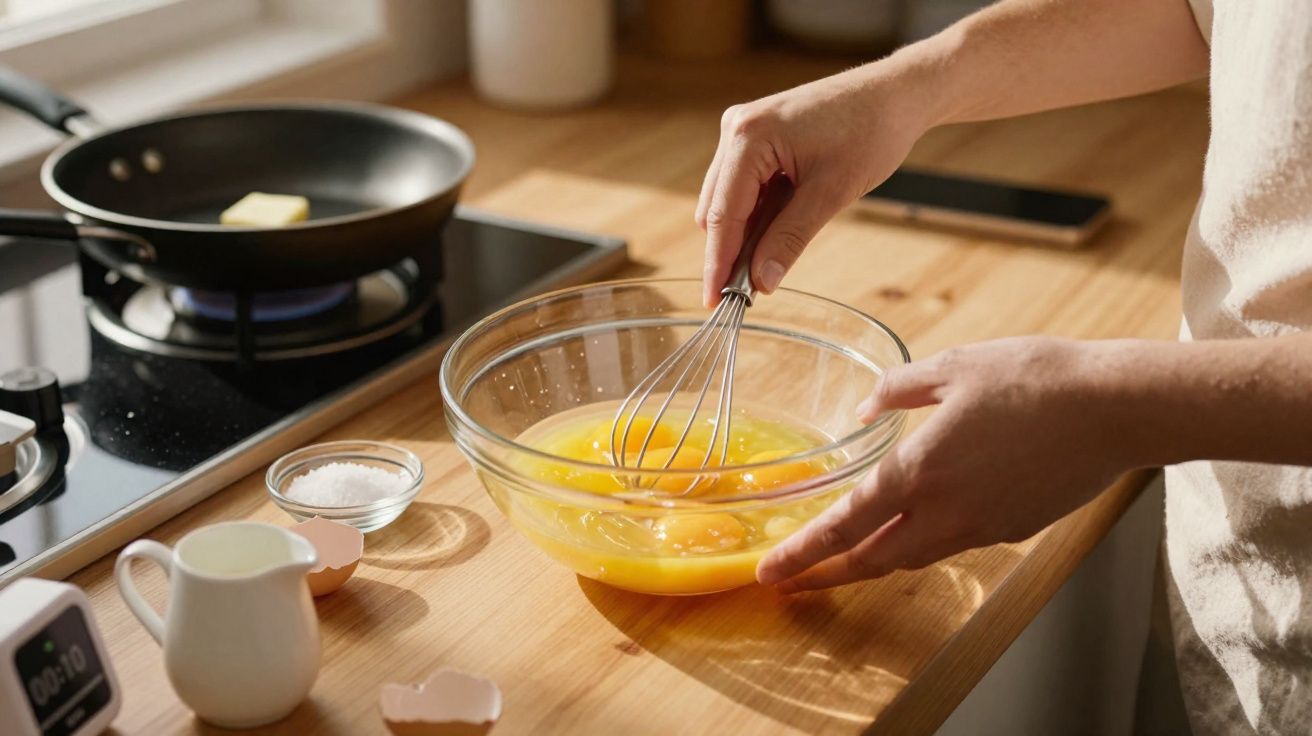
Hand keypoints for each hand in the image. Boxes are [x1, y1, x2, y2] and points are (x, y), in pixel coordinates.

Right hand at [696, 66, 930, 306]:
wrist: (896, 94)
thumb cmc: (871, 131)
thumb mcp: (831, 193)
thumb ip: (790, 238)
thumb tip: (761, 281)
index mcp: (748, 137)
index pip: (722, 214)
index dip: (718, 263)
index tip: (714, 301)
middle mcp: (737, 129)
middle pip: (716, 208)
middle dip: (729, 251)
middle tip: (746, 294)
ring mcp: (745, 130)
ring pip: (727, 200)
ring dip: (744, 234)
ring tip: (767, 264)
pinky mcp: (758, 136)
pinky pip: (744, 186)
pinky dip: (757, 214)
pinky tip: (776, 232)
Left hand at [757, 336, 1134, 592]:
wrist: (1116, 409)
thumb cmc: (1035, 378)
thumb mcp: (952, 368)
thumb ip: (897, 391)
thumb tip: (864, 411)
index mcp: (919, 471)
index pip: (843, 525)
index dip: (801, 552)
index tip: (767, 572)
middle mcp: (944, 512)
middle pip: (871, 560)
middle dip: (825, 574)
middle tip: (791, 581)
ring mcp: (980, 527)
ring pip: (911, 558)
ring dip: (871, 563)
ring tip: (841, 560)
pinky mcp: (1011, 528)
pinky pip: (951, 543)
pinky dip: (919, 544)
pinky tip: (914, 528)